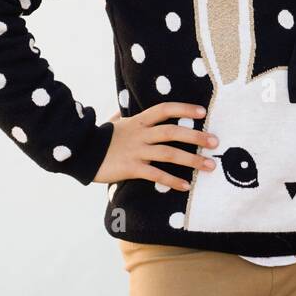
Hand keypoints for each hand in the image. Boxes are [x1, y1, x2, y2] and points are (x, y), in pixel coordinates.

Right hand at [93, 102, 218, 189]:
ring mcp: (136, 151)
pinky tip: (185, 186)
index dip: (184, 109)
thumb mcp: (113, 124)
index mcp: (138, 121)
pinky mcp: (131, 168)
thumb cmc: (99, 139)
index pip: (165, 109)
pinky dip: (172, 180)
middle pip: (172, 132)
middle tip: (215, 142)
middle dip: (196, 136)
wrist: (80, 152)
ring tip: (209, 166)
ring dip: (192, 160)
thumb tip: (122, 110)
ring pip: (169, 153)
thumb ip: (122, 117)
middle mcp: (140, 134)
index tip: (203, 112)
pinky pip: (156, 174)